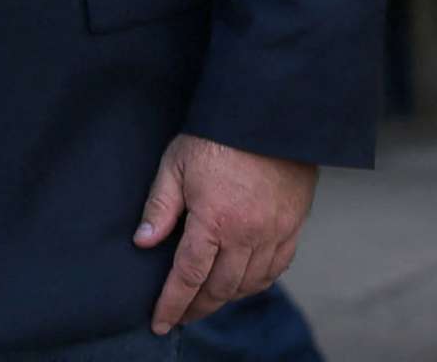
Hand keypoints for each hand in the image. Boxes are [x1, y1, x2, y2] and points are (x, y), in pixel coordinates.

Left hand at [133, 133, 317, 333]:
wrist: (268, 114)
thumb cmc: (218, 134)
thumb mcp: (176, 164)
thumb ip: (160, 206)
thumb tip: (143, 242)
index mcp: (214, 220)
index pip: (188, 276)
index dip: (173, 304)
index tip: (161, 323)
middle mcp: (247, 234)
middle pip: (220, 288)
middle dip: (197, 307)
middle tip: (182, 315)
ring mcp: (274, 232)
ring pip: (249, 284)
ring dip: (226, 298)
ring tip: (207, 300)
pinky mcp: (293, 226)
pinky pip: (276, 269)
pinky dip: (257, 282)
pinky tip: (242, 282)